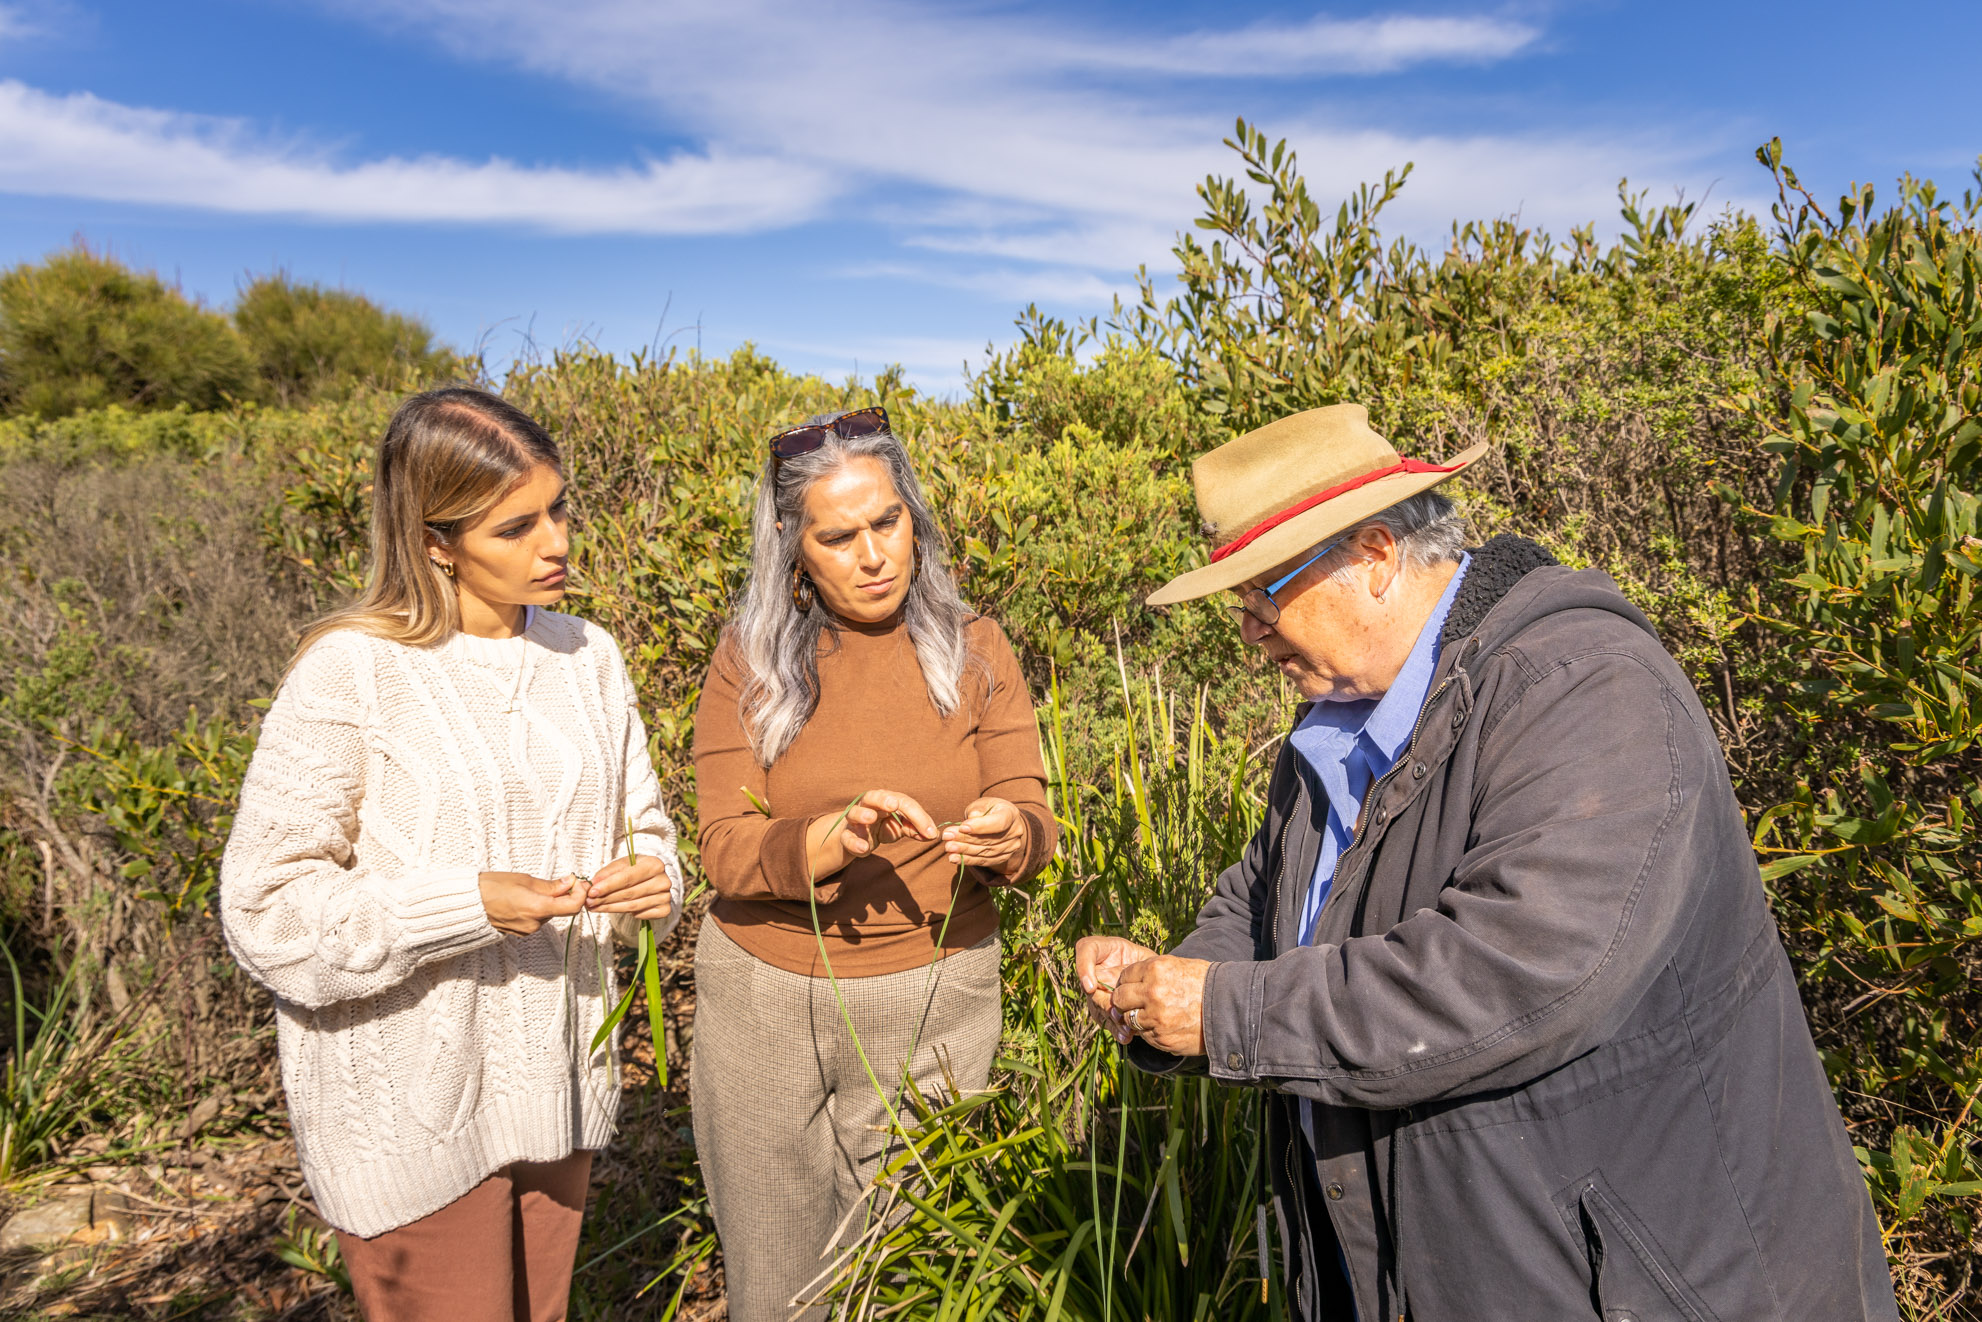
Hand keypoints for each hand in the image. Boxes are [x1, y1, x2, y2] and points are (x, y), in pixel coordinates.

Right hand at [479, 871, 587, 935]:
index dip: (580, 894)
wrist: (467, 903)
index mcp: (538, 908)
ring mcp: (527, 930)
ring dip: (549, 902)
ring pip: (549, 914)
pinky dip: (538, 909)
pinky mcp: (520, 932)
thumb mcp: (525, 880)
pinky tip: (525, 899)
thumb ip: (551, 885)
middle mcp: (535, 923)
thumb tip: (570, 882)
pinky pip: (537, 919)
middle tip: (561, 880)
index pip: (573, 907)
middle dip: (564, 896)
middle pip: (561, 910)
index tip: (579, 883)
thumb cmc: (492, 887)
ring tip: (534, 889)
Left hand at [583, 855, 674, 920]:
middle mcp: (663, 881)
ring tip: (594, 907)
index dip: (608, 886)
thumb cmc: (635, 870)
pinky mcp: (665, 910)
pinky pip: (640, 914)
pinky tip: (613, 909)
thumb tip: (593, 884)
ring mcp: (665, 896)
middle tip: (589, 902)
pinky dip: (625, 914)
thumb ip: (607, 873)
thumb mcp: (622, 865)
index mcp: (654, 864)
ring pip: (632, 907)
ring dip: (610, 908)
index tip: (591, 892)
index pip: (628, 877)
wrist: (654, 879)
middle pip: (629, 893)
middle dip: (606, 899)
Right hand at [808, 790, 938, 879]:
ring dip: (862, 814)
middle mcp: (868, 805)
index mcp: (885, 800)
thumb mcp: (899, 827)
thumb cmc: (882, 827)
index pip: (903, 802)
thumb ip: (914, 829)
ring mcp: (855, 820)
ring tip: (870, 818)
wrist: (858, 839)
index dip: (918, 816)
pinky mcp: (847, 836)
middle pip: (873, 797)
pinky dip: (855, 842)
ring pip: (854, 812)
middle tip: (893, 804)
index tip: (930, 832)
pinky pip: (847, 837)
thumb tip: (932, 834)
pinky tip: (864, 848)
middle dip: (883, 799)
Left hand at [941, 797, 1028, 877]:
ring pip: (985, 852)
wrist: (1001, 822)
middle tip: (947, 837)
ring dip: (964, 851)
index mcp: (1011, 814)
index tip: (962, 827)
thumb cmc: (988, 810)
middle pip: (989, 839)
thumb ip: (977, 810)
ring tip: (948, 848)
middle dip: (965, 839)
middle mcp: (1015, 832)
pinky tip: (954, 858)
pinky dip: (968, 860)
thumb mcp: (983, 804)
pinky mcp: (1003, 858)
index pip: (998, 823)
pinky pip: (984, 861)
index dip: (980, 826)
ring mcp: (1011, 847)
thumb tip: (972, 817)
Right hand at [1074, 935, 1159, 1041]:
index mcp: (1104, 950)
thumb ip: (1131, 968)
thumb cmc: (1154, 966)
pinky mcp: (1104, 1010)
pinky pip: (1106, 1021)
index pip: (1085, 950)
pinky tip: (1126, 1036)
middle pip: (1089, 986)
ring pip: (1097, 1007)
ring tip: (1127, 1028)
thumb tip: (1107, 981)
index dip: (1083, 967)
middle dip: (1103, 1001)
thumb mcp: (1147, 961)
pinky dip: (1117, 1030)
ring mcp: (1097, 992)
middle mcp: (1095, 970)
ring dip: (1111, 1018)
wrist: (1162, 984)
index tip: (1091, 987)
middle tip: (1116, 1011)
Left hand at [1111, 955, 1211, 1056]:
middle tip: (1133, 1003)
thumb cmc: (1204, 983)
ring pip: (1129, 1019)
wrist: (1229, 1008)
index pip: (1124, 976)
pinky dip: (1150, 1032)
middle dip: (1123, 1001)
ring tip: (1152, 1015)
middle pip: (1119, 999)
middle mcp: (1152, 992)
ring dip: (1136, 1018)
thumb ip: (1152, 972)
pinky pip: (1144, 1036)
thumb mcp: (1178, 966)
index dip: (1127, 982)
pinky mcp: (1161, 1038)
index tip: (1132, 987)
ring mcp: (1155, 1018)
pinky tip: (1165, 1026)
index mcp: (1155, 969)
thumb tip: (1128, 979)